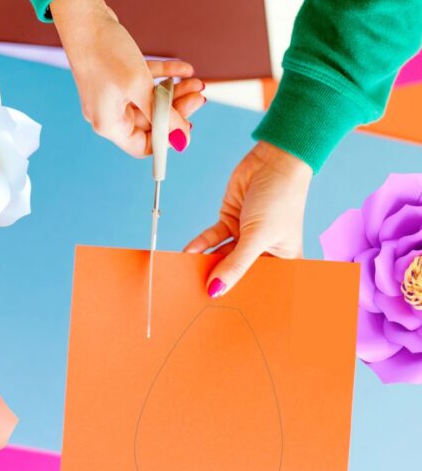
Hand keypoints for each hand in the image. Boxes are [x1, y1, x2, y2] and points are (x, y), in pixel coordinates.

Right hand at [51, 0, 205, 156]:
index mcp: (109, 124)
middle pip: (150, 122)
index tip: (187, 130)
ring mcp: (113, 95)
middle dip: (176, 111)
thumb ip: (162, 114)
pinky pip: (145, 83)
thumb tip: (182, 137)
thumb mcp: (139, 87)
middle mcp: (109, 114)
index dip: (166, 140)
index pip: (142, 146)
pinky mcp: (117, 78)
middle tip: (198, 99)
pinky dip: (164, 77)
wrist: (83, 17)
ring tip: (196, 82)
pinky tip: (183, 70)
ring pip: (150, 101)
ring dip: (174, 93)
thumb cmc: (105, 53)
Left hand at [184, 141, 312, 295]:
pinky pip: (213, 239)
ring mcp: (245, 238)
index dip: (243, 297)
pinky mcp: (230, 222)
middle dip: (220, 281)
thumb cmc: (282, 197)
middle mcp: (264, 252)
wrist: (274, 159)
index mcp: (282, 261)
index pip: (260, 285)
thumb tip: (215, 289)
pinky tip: (188, 253)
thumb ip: (235, 264)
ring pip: (221, 257)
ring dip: (205, 263)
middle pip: (237, 273)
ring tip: (188, 275)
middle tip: (198, 295)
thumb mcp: (258, 235)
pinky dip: (200, 245)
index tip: (222, 310)